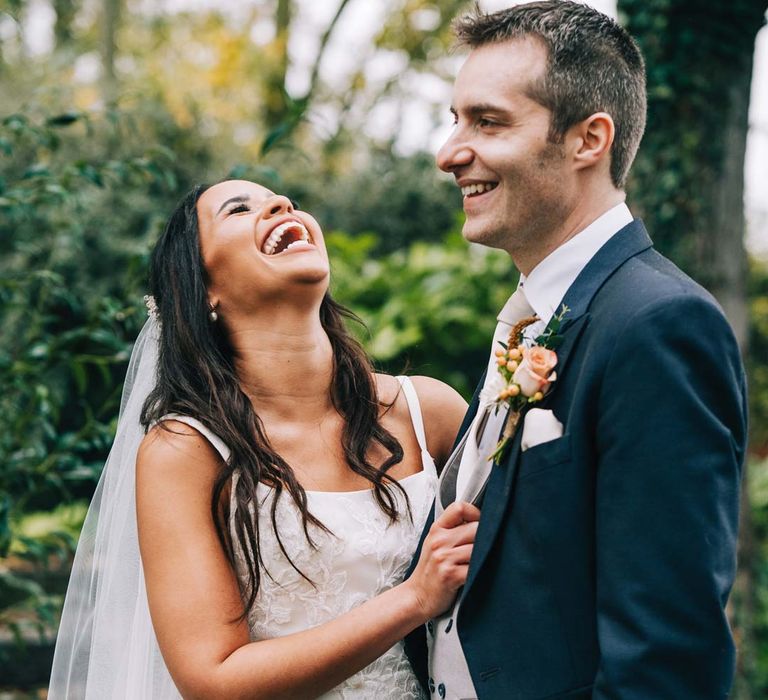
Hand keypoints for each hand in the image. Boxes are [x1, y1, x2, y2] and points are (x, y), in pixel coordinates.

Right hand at [405, 501, 480, 619]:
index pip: (460, 507)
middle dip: (486, 538)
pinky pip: (476, 567)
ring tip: (482, 562)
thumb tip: (481, 521)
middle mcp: (439, 541)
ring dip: (485, 557)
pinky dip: (481, 571)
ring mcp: (444, 558)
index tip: (481, 523)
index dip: (476, 513)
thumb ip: (453, 530)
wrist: (417, 596)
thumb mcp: (435, 544)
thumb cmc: (430, 571)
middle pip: (476, 527)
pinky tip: (477, 574)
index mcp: (437, 530)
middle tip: (487, 547)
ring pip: (479, 548)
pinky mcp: (451, 575)